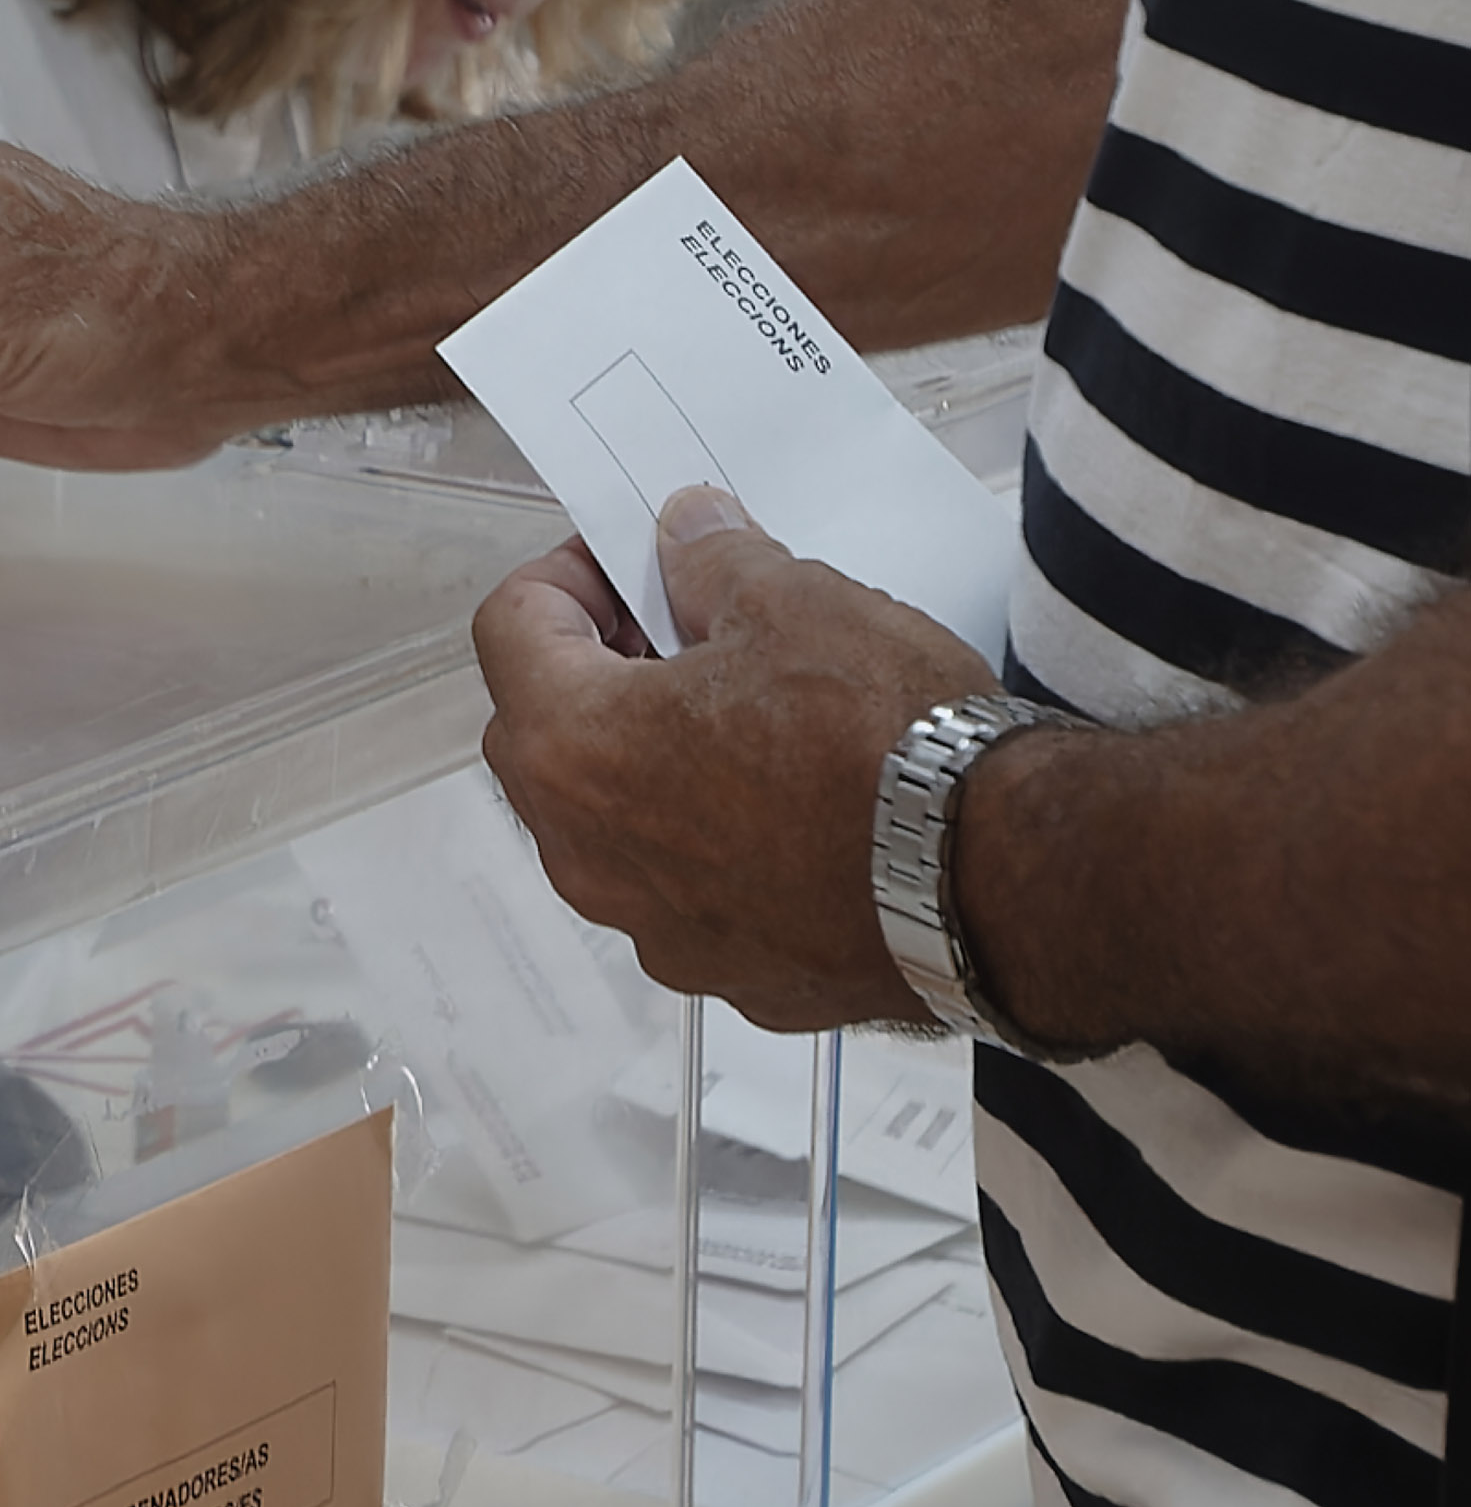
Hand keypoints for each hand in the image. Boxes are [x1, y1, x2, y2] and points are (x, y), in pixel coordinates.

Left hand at [471, 489, 995, 1031]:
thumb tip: (685, 536)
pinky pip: (681, 888)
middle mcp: (585, 853)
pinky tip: (787, 806)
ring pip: (605, 822)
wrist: (998, 882)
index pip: (509, 628)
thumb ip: (712, 562)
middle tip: (677, 631)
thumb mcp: (796, 601)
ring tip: (741, 718)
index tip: (631, 563)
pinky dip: (707, 840)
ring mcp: (648, 925)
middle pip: (537, 732)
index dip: (567, 575)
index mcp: (572, 746)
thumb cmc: (887, 744)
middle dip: (592, 669)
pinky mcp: (721, 969)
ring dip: (644, 762)